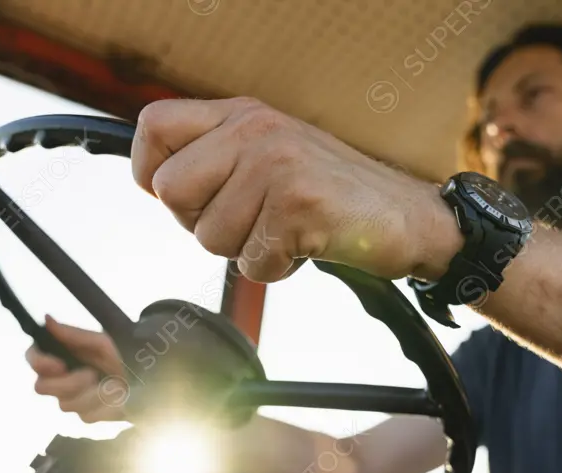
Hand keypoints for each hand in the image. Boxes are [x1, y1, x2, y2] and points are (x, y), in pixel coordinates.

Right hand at [24, 315, 130, 422]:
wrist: (151, 381)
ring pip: (65, 404)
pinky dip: (105, 405)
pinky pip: (86, 416)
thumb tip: (47, 319)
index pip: (33, 357)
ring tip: (114, 384)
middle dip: (67, 383)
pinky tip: (118, 397)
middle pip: (41, 387)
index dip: (39, 362)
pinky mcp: (88, 417)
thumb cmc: (126, 357)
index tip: (59, 365)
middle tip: (91, 375)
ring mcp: (73, 400)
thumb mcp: (103, 343)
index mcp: (62, 356)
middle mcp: (62, 379)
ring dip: (92, 394)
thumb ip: (75, 335)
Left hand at [130, 96, 461, 282]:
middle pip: (171, 192)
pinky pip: (250, 262)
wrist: (409, 217)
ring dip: (246, 251)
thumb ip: (219, 160)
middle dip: (202, 224)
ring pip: (208, 236)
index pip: (154, 126)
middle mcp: (254, 129)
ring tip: (286, 231)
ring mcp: (276, 162)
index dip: (151, 173)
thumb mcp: (271, 157)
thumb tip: (157, 184)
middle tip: (249, 223)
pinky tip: (306, 245)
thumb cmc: (334, 197)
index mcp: (241, 114)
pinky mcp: (296, 201)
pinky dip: (276, 269)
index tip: (185, 199)